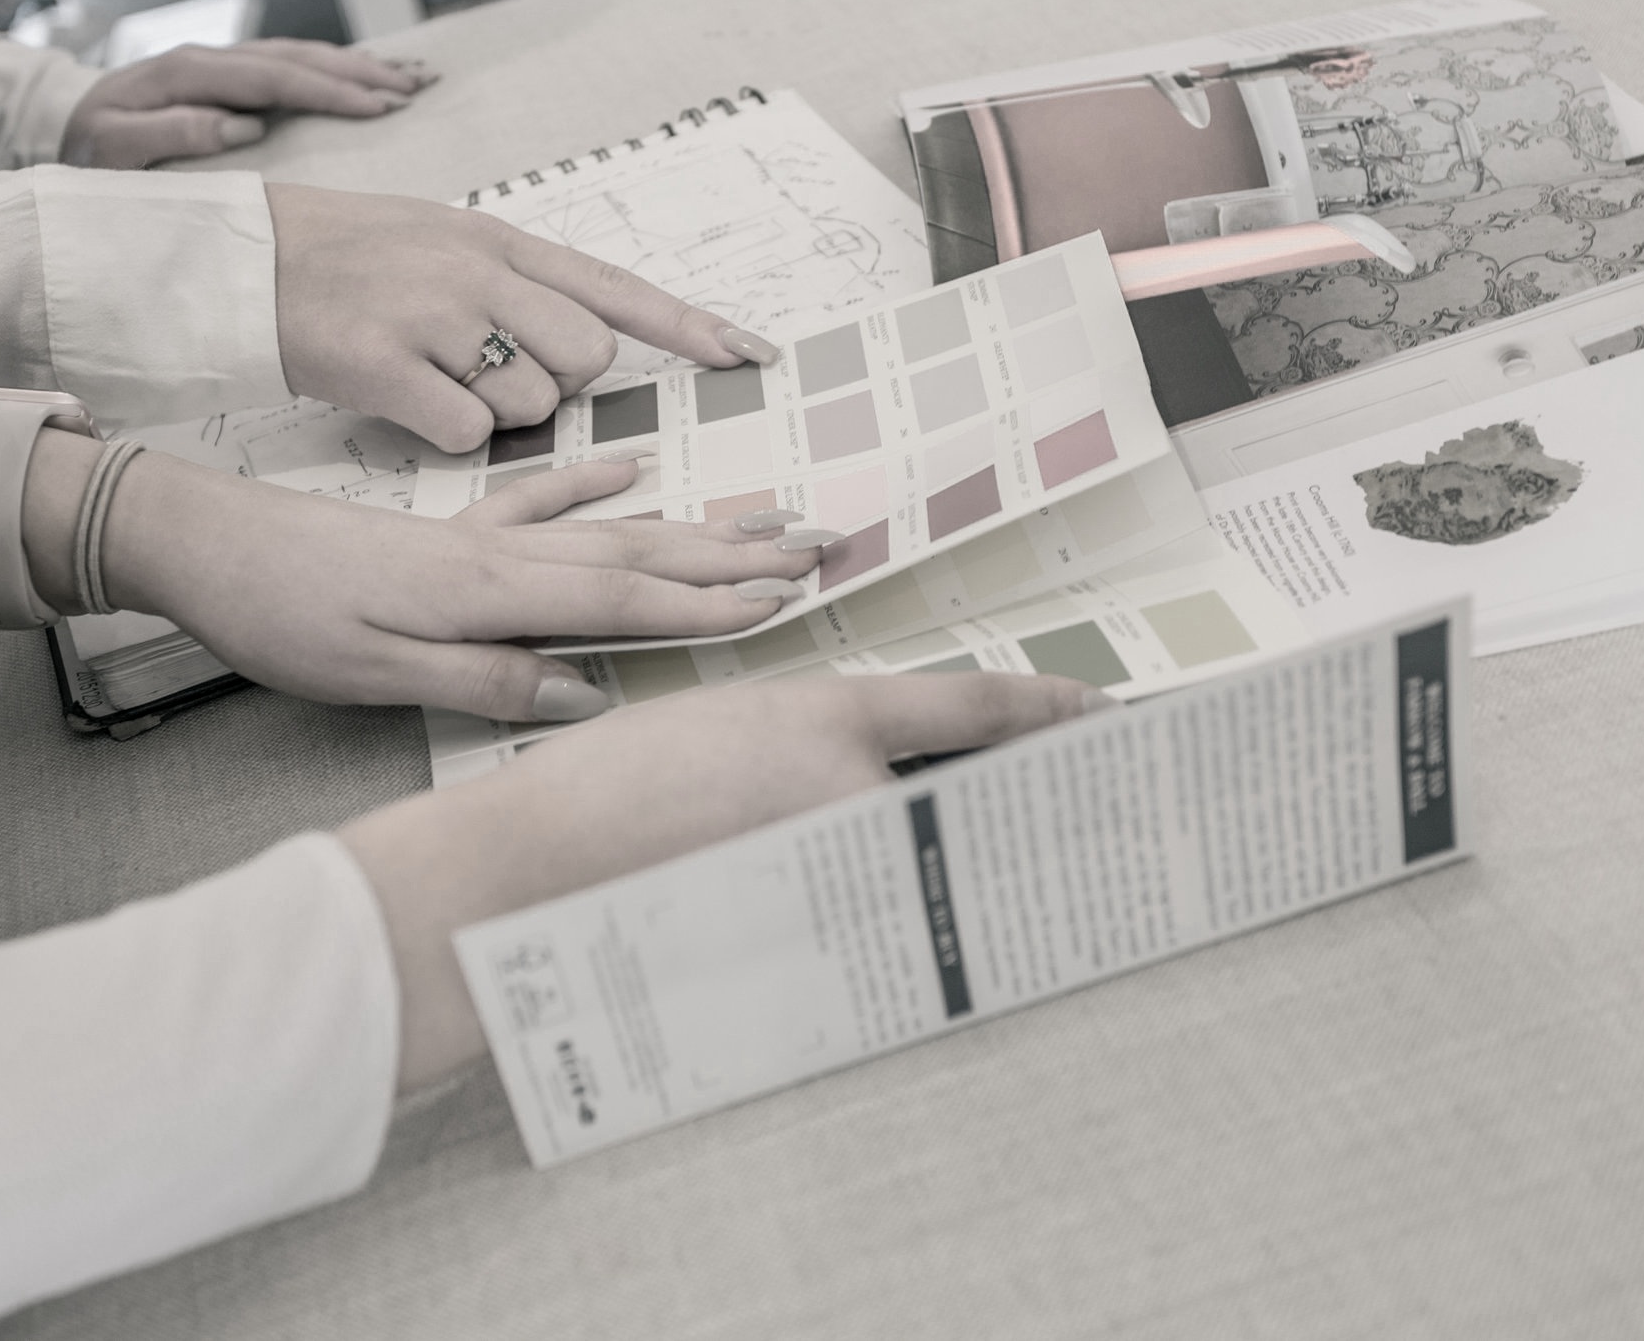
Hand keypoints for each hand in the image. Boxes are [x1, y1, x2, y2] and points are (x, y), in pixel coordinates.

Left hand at [25, 441, 826, 716]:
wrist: (200, 540)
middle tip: (819, 548)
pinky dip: (594, 483)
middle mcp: (500, 553)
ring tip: (761, 516)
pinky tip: (633, 465)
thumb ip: (484, 680)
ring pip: (609, 527)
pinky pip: (539, 498)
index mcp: (490, 591)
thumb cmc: (281, 615)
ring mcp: (477, 534)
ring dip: (691, 524)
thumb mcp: (375, 672)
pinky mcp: (444, 529)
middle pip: (640, 554)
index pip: (624, 603)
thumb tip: (581, 694)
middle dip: (734, 558)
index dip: (709, 607)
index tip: (787, 602)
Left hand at [59, 40, 433, 168]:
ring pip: (302, 56)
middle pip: (300, 58)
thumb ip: (169, 133)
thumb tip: (239, 125)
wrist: (57, 128)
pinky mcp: (228, 76)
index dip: (329, 90)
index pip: (274, 78)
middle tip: (416, 87)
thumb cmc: (86, 151)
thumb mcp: (111, 150)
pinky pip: (292, 67)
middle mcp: (211, 59)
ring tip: (411, 76)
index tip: (377, 105)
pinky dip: (334, 69)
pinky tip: (368, 76)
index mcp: (189, 73)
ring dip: (358, 65)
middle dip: (362, 71)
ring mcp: (222, 63)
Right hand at [268, 183, 780, 451]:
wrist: (245, 259)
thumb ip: (518, 283)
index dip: (690, 326)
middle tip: (488, 371)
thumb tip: (589, 339)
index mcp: (501, 241)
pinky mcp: (388, 363)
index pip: (617, 288)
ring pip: (531, 405)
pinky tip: (404, 400)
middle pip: (586, 360)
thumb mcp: (443, 241)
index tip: (752, 355)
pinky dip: (445, 433)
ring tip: (433, 376)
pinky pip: (466, 431)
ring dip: (495, 414)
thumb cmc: (348, 258)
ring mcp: (436, 316)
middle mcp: (480, 272)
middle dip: (556, 384)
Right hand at [340, 672, 1107, 1092]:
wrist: (547, 865)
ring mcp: (841, 872)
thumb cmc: (623, 782)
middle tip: (1054, 797)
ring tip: (980, 864)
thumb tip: (895, 773)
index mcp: (834, 720)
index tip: (1096, 711)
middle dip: (1014, 797)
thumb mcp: (732, 722)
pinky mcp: (817, 937)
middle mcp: (857, 794)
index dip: (1044, 706)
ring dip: (959, 863)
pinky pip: (886, 921)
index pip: (971, 707)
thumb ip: (821, 739)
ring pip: (933, 864)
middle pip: (973, 800)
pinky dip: (901, 917)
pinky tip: (894, 917)